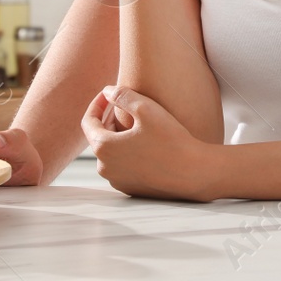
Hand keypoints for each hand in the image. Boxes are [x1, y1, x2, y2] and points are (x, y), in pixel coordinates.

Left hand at [80, 86, 216, 201]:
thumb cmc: (170, 140)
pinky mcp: (130, 188)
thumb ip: (122, 95)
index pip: (88, 122)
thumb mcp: (146, 109)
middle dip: (108, 119)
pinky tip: (145, 144)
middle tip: (124, 106)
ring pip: (111, 153)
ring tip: (136, 124)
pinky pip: (122, 166)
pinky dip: (127, 153)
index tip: (108, 94)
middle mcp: (105, 167)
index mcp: (103, 147)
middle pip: (99, 137)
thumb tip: (107, 91)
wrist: (192, 174)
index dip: (96, 104)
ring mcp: (117, 180)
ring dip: (118, 137)